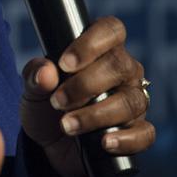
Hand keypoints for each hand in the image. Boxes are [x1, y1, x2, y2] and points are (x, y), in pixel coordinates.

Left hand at [21, 16, 155, 176]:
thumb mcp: (32, 89)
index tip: (64, 64)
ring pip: (130, 101)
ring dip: (96, 115)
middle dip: (85, 85)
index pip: (111, 30)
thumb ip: (35, 75)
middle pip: (119, 66)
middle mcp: (124, 71)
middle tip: (57, 101)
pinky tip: (104, 142)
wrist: (50, 147)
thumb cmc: (46, 107)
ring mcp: (134, 100)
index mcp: (101, 50)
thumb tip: (46, 72)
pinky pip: (144, 133)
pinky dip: (124, 139)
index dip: (90, 44)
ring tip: (67, 125)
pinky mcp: (138, 131)